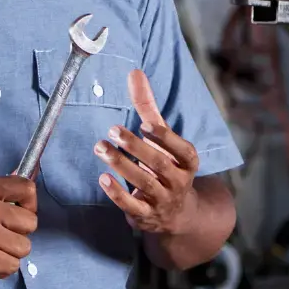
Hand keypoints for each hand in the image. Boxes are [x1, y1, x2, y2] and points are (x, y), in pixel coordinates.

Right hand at [0, 176, 36, 287]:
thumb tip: (27, 182)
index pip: (26, 188)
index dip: (29, 204)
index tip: (20, 214)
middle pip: (30, 222)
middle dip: (18, 233)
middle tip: (1, 237)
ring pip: (24, 247)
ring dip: (10, 253)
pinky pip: (12, 266)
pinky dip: (1, 269)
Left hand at [94, 69, 200, 233]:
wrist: (177, 213)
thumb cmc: (166, 164)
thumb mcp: (161, 137)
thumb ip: (148, 107)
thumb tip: (134, 72)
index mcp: (187, 160)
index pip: (181, 149)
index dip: (165, 138)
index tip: (145, 124)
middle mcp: (179, 181)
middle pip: (158, 164)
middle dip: (135, 147)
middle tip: (112, 130)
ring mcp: (163, 200)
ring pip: (143, 183)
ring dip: (121, 165)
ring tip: (101, 147)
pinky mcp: (146, 216)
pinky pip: (132, 205)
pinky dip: (117, 193)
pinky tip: (103, 178)